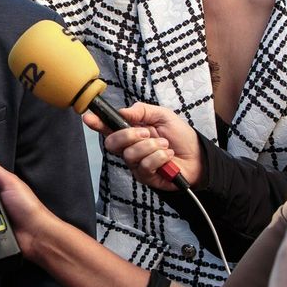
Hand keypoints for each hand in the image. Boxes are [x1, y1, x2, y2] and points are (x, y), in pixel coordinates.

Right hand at [84, 101, 201, 188]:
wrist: (198, 156)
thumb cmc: (180, 136)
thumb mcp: (163, 115)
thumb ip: (143, 111)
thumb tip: (124, 111)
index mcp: (131, 131)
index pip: (108, 127)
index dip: (96, 123)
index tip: (89, 117)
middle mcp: (129, 148)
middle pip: (111, 143)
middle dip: (129, 136)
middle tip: (148, 132)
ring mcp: (136, 164)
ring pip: (129, 154)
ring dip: (151, 147)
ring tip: (165, 145)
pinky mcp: (145, 176)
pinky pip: (144, 165)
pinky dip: (159, 157)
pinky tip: (168, 156)